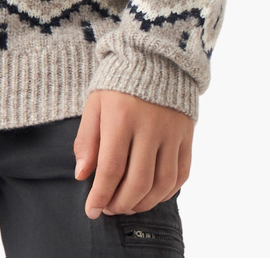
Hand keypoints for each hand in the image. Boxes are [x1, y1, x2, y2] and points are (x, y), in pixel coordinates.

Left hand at [73, 90, 192, 218]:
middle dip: (121, 204)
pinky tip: (152, 195)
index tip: (91, 211)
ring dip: (144, 203)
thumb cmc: (118, 83)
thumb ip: (87, 140)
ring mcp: (172, 133)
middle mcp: (150, 127)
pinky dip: (167, 192)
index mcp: (122, 118)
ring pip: (162, 184)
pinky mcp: (187, 136)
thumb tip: (82, 175)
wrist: (156, 58)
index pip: (111, 169)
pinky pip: (181, 174)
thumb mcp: (95, 104)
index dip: (100, 195)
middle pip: (138, 182)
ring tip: (128, 205)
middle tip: (109, 209)